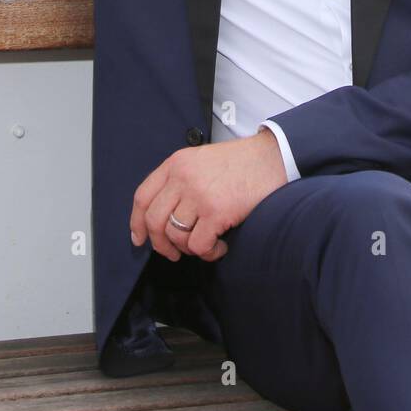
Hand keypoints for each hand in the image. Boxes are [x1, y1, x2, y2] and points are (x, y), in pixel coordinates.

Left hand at [130, 128, 287, 261]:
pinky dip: (208, 253)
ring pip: (176, 236)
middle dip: (161, 244)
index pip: (142, 196)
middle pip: (154, 220)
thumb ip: (181, 180)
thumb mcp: (201, 160)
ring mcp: (199, 195)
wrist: (273, 157)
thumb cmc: (241, 162)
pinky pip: (199, 246)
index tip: (139, 238)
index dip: (137, 222)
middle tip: (173, 253)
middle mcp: (183, 178)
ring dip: (189, 248)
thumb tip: (166, 215)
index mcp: (176, 164)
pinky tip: (220, 246)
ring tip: (206, 244)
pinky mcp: (217, 211)